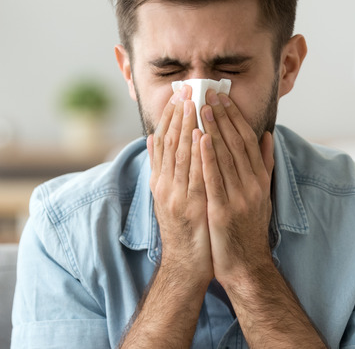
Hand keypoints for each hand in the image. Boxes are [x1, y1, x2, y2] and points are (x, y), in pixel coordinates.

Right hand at [147, 85, 212, 284]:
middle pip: (170, 144)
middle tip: (186, 90)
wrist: (186, 265)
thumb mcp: (167, 196)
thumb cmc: (183, 230)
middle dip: (178, 115)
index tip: (179, 95)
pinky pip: (194, 176)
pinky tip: (201, 135)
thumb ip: (161, 168)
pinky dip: (197, 154)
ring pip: (180, 155)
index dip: (171, 117)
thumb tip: (153, 140)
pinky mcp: (191, 208)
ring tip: (193, 103)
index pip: (164, 142)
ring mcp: (176, 197)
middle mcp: (165, 186)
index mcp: (161, 181)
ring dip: (186, 127)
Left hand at [199, 89, 274, 285]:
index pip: (247, 140)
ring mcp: (239, 198)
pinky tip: (199, 139)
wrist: (246, 265)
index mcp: (259, 179)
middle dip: (221, 116)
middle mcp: (252, 185)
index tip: (222, 97)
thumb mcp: (262, 194)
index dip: (234, 116)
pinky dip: (207, 157)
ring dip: (213, 129)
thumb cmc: (249, 228)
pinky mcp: (224, 211)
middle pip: (236, 143)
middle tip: (208, 93)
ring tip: (201, 107)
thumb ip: (264, 164)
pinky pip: (214, 179)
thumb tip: (268, 135)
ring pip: (225, 156)